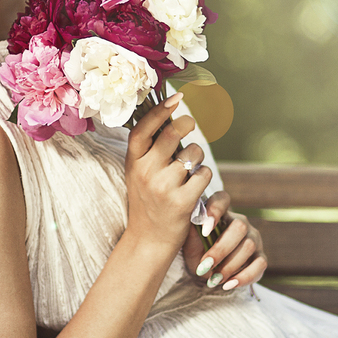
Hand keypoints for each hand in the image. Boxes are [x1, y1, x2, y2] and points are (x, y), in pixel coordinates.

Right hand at [123, 95, 211, 256]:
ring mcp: (164, 187)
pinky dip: (204, 178)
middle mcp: (146, 172)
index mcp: (133, 162)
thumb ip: (150, 150)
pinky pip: (204, 175)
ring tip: (189, 171)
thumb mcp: (138, 173)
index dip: (160, 111)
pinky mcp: (182, 202)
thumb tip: (171, 116)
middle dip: (187, 125)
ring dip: (197, 157)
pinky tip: (195, 188)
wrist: (148, 240)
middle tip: (190, 125)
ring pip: (193, 153)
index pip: (143, 130)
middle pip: (173, 134)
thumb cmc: (147, 201)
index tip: (177, 98)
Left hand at [183, 191, 266, 290]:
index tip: (204, 230)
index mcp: (220, 213)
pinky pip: (260, 264)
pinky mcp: (260, 257)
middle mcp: (240, 223)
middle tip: (204, 266)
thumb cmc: (196, 253)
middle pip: (239, 227)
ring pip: (248, 247)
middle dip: (221, 249)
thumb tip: (192, 219)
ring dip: (229, 266)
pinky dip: (243, 277)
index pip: (222, 199)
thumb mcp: (189, 243)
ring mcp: (253, 239)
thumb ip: (191, 231)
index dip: (215, 210)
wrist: (206, 273)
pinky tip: (228, 285)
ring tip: (212, 279)